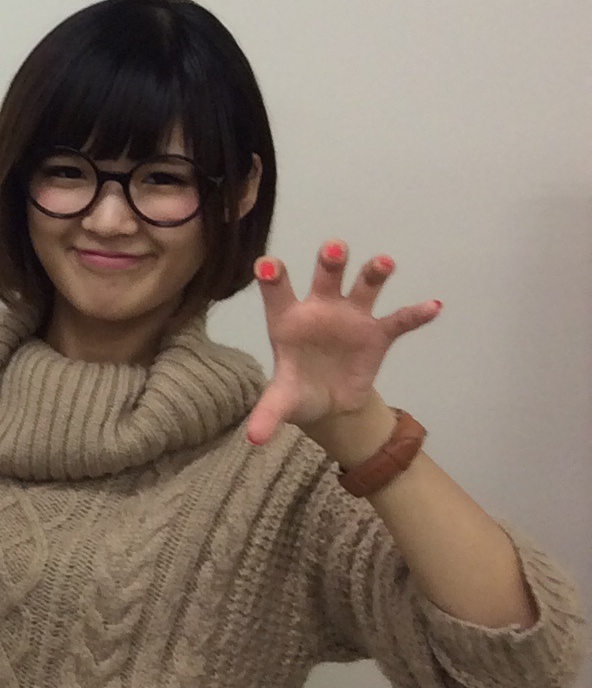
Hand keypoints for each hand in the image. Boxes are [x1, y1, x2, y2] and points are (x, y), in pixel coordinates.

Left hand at [245, 241, 440, 450]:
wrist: (330, 402)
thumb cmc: (299, 389)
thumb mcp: (282, 402)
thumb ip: (268, 414)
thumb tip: (254, 440)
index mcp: (289, 319)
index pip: (278, 292)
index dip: (273, 278)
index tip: (267, 264)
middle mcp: (321, 309)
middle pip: (326, 277)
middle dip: (330, 261)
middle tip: (335, 247)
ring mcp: (351, 318)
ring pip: (364, 287)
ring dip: (373, 273)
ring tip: (384, 263)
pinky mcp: (377, 334)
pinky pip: (398, 320)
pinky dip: (416, 314)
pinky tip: (433, 306)